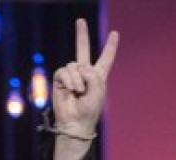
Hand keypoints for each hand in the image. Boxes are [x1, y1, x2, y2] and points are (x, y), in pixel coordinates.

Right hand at [52, 19, 118, 136]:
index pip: (105, 59)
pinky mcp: (60, 79)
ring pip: (75, 65)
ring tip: (79, 92)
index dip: (110, 47)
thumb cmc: (89, 110)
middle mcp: (84, 74)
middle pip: (83, 50)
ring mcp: (72, 75)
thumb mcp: (98, 92)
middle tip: (80, 21)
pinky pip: (65, 71)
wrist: (76, 122)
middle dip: (81, 35)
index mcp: (98, 78)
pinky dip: (70, 80)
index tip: (115, 34)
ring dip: (78, 80)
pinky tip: (72, 90)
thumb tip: (79, 67)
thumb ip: (92, 75)